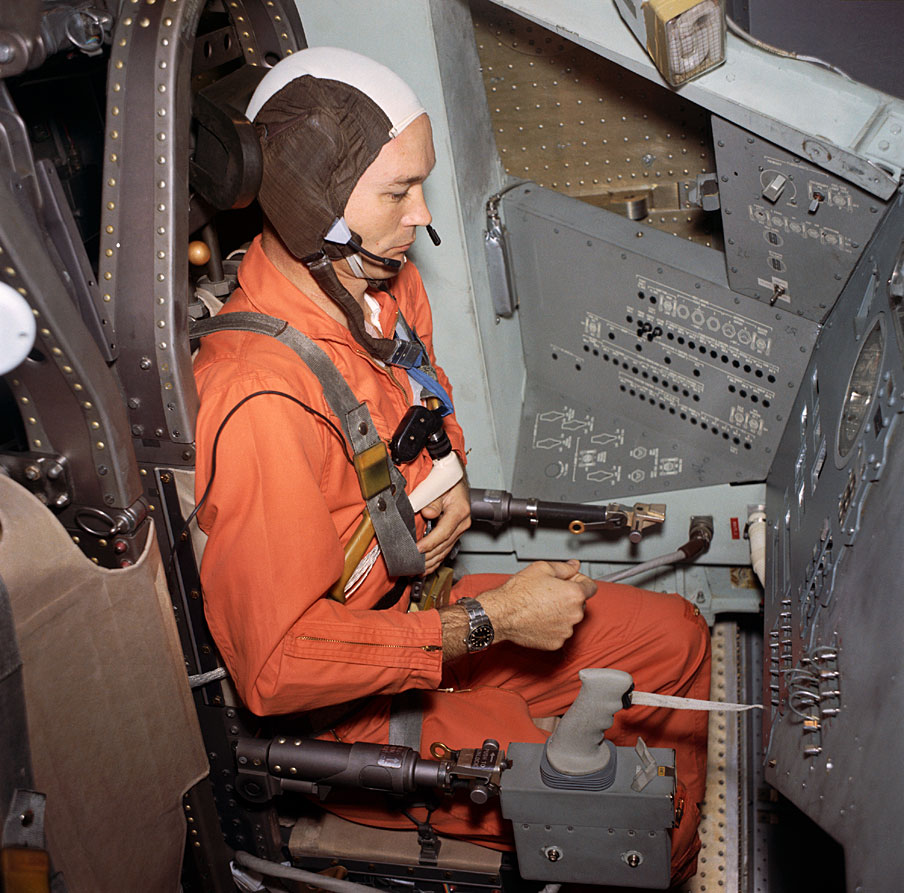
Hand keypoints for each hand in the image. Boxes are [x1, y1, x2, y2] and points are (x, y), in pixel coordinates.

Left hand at [418, 479, 470, 573]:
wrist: (455, 478)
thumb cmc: (448, 482)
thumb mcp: (438, 487)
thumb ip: (432, 501)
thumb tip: (428, 513)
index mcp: (459, 511)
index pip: (443, 533)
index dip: (430, 543)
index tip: (418, 550)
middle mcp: (462, 523)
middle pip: (444, 545)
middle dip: (429, 557)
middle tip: (414, 565)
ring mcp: (460, 529)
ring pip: (446, 550)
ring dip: (432, 562)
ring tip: (419, 571)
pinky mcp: (456, 532)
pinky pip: (446, 548)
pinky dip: (437, 559)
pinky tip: (428, 566)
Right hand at [480, 560, 595, 650]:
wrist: (502, 614)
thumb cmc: (518, 592)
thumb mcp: (542, 568)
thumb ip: (564, 567)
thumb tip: (575, 565)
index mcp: (574, 594)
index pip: (591, 587)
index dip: (580, 581)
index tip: (570, 581)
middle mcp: (574, 615)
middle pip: (580, 603)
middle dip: (569, 597)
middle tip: (549, 592)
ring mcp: (566, 631)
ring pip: (569, 619)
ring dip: (561, 612)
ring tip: (540, 606)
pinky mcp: (556, 643)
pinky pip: (559, 632)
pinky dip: (552, 626)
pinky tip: (538, 618)